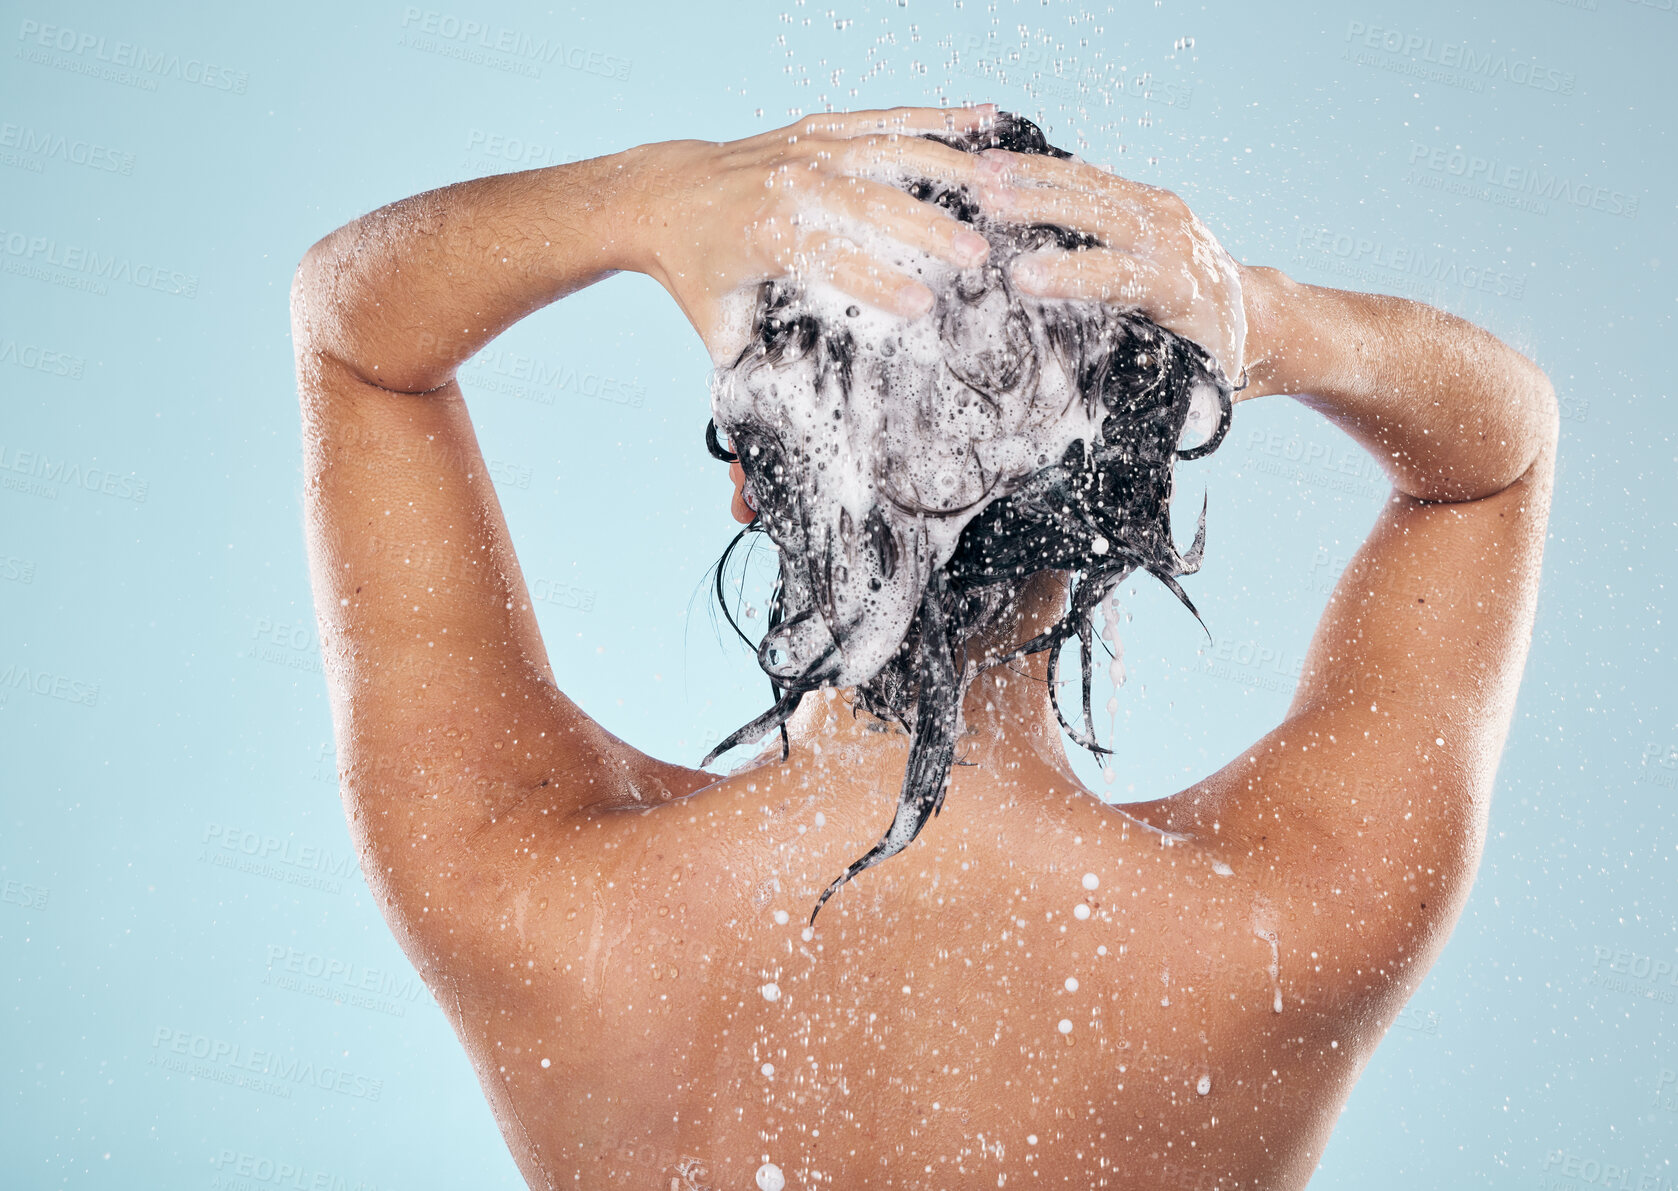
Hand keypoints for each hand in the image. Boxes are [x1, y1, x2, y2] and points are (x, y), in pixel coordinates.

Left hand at [623, 106, 997, 362]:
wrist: (659, 195)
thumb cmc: (694, 266)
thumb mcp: (716, 325)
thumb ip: (753, 365)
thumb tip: (776, 429)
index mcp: (765, 235)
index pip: (829, 259)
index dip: (875, 282)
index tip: (923, 304)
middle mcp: (788, 184)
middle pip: (869, 203)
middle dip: (927, 227)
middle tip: (978, 254)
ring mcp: (807, 150)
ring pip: (887, 151)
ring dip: (947, 167)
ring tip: (999, 187)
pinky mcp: (821, 129)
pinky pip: (885, 119)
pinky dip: (938, 117)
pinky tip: (985, 121)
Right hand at [972, 151, 1250, 386]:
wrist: (1250, 311)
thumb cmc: (1214, 351)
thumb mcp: (1199, 377)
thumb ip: (1172, 394)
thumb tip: (1144, 428)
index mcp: (1180, 286)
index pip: (1117, 276)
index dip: (1069, 276)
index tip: (1021, 277)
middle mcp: (1171, 238)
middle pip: (1098, 214)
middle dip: (1038, 207)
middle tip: (986, 202)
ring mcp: (1161, 209)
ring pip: (1090, 185)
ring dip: (1031, 177)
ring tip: (979, 173)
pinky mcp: (1147, 196)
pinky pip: (1091, 177)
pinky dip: (1044, 169)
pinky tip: (1000, 163)